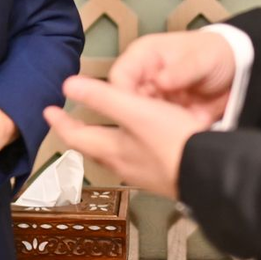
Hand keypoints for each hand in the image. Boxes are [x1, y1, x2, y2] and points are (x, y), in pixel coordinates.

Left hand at [44, 75, 200, 197]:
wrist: (213, 175)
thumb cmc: (173, 142)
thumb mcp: (135, 111)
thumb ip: (101, 97)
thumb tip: (67, 84)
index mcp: (113, 150)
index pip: (76, 136)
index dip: (60, 122)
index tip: (47, 110)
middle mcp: (124, 165)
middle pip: (94, 148)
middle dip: (79, 133)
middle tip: (69, 120)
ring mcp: (144, 173)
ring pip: (114, 154)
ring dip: (102, 140)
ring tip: (100, 128)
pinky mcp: (164, 174)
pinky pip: (135, 158)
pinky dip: (127, 145)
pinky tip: (138, 142)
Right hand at [107, 30, 235, 129]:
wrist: (236, 68)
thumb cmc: (213, 53)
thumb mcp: (200, 58)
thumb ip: (181, 69)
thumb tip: (159, 81)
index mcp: (143, 57)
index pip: (120, 77)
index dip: (122, 96)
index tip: (137, 113)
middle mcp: (143, 79)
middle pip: (126, 102)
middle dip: (142, 117)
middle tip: (166, 126)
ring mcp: (154, 99)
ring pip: (142, 119)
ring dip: (160, 128)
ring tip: (184, 127)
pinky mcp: (166, 115)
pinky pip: (161, 129)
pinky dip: (174, 134)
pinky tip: (191, 131)